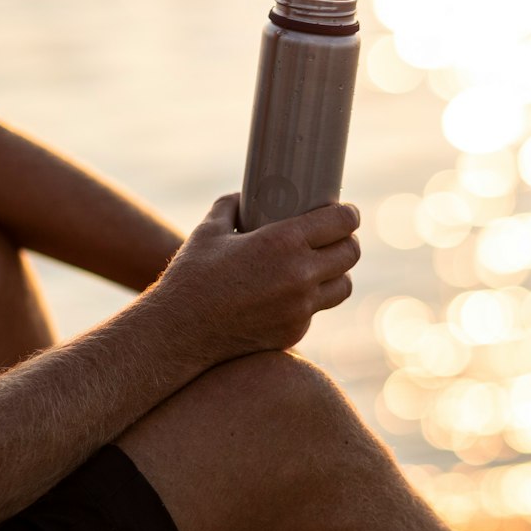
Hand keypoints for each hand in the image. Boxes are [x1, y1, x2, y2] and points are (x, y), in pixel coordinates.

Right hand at [152, 193, 360, 365]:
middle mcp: (299, 275)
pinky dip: (311, 300)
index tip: (347, 212)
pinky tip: (294, 293)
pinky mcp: (294, 332)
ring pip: (343, 286)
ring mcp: (300, 308)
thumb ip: (230, 207)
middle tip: (337, 237)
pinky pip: (316, 311)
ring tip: (323, 266)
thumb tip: (243, 198)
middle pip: (350, 253)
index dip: (349, 214)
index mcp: (283, 242)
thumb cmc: (192, 277)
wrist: (179, 332)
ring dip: (338, 273)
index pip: (341, 222)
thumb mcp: (209, 231)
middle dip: (347, 241)